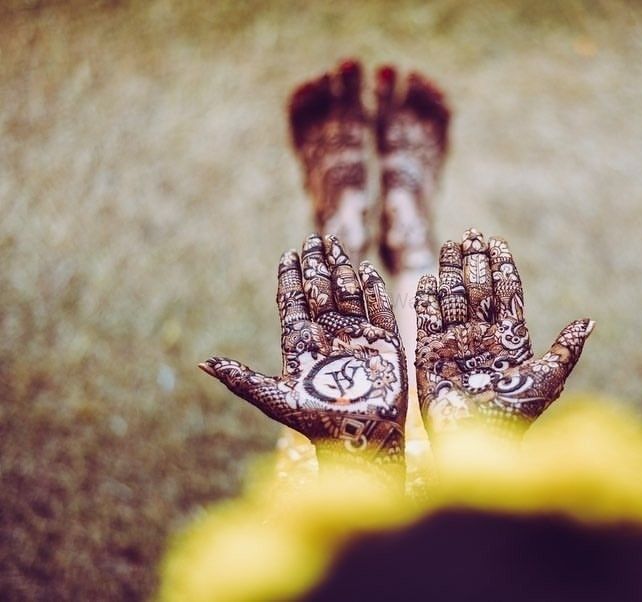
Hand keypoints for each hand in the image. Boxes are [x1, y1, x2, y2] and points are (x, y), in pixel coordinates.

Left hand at [200, 234, 406, 480]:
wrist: (358, 442)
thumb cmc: (316, 424)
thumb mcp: (275, 399)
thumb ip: (241, 378)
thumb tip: (202, 363)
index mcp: (302, 346)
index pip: (293, 304)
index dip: (290, 279)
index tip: (287, 254)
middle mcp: (329, 338)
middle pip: (320, 293)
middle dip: (316, 266)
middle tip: (312, 239)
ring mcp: (358, 340)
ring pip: (348, 295)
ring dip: (341, 270)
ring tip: (334, 246)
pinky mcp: (386, 346)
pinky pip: (379, 311)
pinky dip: (374, 290)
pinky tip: (366, 270)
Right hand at [415, 229, 593, 434]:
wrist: (476, 442)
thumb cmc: (515, 414)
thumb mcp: (547, 379)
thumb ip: (565, 348)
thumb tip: (590, 321)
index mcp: (510, 340)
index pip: (507, 295)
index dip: (502, 268)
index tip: (498, 243)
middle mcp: (482, 338)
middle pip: (479, 290)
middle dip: (476, 262)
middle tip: (472, 234)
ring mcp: (455, 345)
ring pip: (454, 299)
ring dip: (452, 271)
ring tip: (452, 244)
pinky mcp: (429, 355)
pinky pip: (427, 321)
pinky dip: (426, 301)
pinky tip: (428, 280)